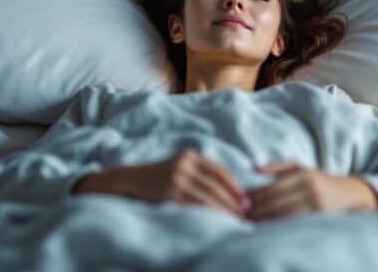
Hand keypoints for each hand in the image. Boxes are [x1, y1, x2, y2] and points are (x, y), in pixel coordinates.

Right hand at [73, 149, 248, 217]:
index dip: (234, 186)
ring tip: (234, 220)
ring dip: (224, 209)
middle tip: (245, 213)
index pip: (219, 170)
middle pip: (216, 184)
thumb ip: (199, 172)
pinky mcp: (168, 193)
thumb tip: (227, 188)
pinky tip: (215, 221)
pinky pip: (193, 205)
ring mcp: (176, 178)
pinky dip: (207, 214)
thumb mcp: (179, 167)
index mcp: (190, 156)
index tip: (246, 199)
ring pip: (207, 196)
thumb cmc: (159, 177)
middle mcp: (184, 164)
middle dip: (233, 200)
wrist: (131, 180)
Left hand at [245, 160, 377, 221]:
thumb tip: (254, 169)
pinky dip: (279, 227)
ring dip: (265, 221)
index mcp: (302, 175)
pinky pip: (295, 223)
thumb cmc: (318, 180)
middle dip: (257, 210)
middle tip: (240, 216)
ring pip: (284, 215)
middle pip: (276, 202)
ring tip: (250, 224)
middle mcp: (310, 189)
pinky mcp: (320, 220)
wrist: (350, 195)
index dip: (255, 197)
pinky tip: (268, 229)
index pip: (272, 188)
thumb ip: (277, 166)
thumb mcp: (300, 167)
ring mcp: (316, 206)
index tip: (240, 203)